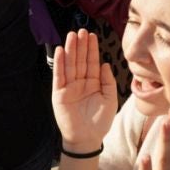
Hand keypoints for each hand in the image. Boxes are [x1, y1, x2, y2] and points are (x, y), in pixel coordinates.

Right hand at [51, 29, 117, 153]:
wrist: (87, 139)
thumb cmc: (100, 122)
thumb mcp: (110, 99)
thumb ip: (108, 81)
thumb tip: (105, 63)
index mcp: (93, 83)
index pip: (92, 62)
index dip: (92, 49)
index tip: (92, 35)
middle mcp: (80, 82)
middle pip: (80, 60)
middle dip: (80, 45)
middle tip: (81, 30)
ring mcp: (69, 87)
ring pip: (69, 64)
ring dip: (70, 50)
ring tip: (71, 36)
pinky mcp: (59, 93)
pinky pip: (59, 76)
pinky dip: (59, 63)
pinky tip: (60, 51)